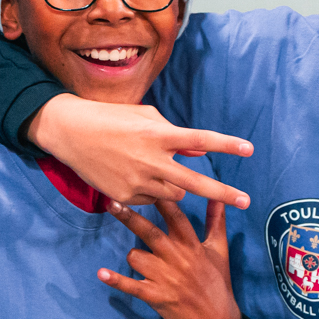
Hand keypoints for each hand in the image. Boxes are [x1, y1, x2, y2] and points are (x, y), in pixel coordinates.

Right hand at [30, 94, 252, 209]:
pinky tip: (133, 175)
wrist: (69, 132)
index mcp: (158, 135)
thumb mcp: (146, 117)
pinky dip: (151, 191)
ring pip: (175, 194)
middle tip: (247, 201)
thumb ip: (175, 135)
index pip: (201, 140)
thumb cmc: (112, 118)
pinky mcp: (123, 195)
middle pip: (196, 181)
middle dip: (224, 193)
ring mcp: (137, 181)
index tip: (249, 149)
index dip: (227, 145)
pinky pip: (151, 200)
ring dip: (177, 186)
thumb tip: (202, 153)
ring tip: (154, 169)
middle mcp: (151, 160)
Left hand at [100, 203, 242, 318]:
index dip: (160, 199)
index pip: (175, 216)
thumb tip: (219, 198)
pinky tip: (101, 274)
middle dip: (129, 216)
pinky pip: (133, 287)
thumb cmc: (219, 283)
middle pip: (150, 232)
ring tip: (136, 259)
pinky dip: (117, 281)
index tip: (146, 181)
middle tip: (111, 201)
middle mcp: (178, 258)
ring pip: (136, 257)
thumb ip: (217, 223)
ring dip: (132, 256)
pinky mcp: (158, 297)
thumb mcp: (220, 251)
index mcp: (193, 245)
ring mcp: (167, 278)